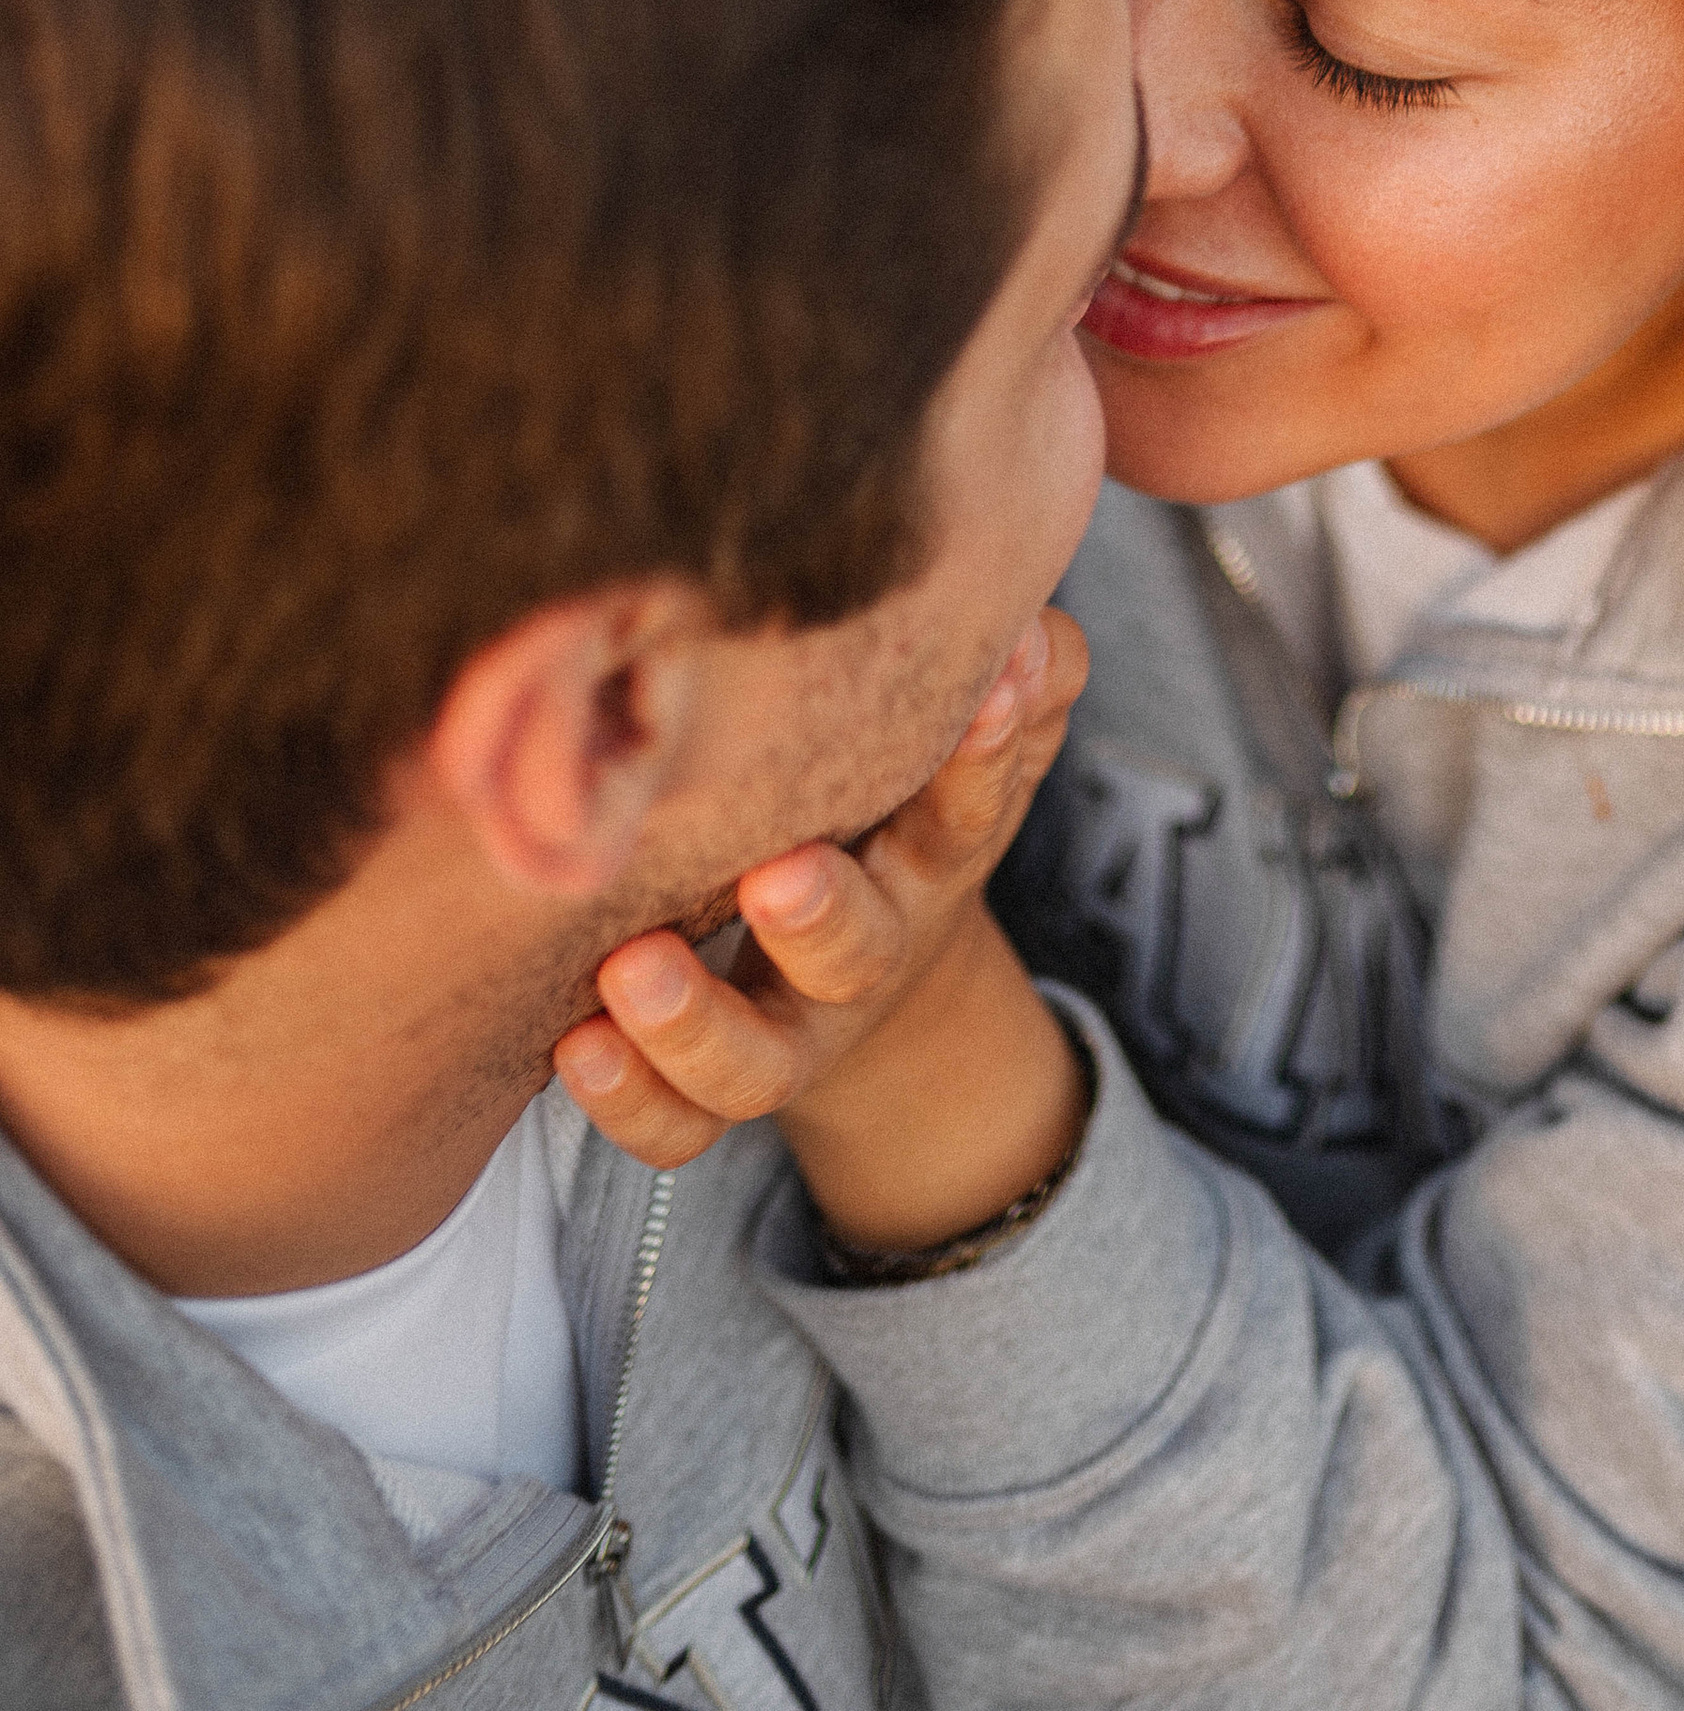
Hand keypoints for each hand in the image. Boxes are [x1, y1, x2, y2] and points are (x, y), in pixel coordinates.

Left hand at [554, 606, 1086, 1182]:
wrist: (876, 961)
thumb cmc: (908, 807)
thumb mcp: (980, 742)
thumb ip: (1020, 680)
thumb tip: (1033, 631)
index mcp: (932, 858)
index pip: (968, 809)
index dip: (982, 761)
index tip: (982, 696)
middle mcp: (864, 953)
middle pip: (857, 955)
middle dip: (821, 919)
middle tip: (774, 877)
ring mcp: (790, 1029)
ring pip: (756, 1065)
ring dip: (696, 1027)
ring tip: (631, 971)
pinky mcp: (715, 1084)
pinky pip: (679, 1125)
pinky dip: (632, 1102)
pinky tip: (578, 1047)